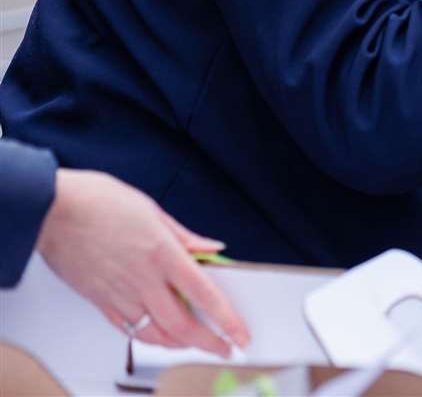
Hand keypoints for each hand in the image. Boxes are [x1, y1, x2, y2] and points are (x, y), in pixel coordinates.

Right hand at [36, 169, 249, 355]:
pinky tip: (157, 335)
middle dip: (208, 342)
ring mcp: (118, 294)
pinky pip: (126, 328)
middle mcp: (142, 279)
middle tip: (224, 348)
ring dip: (178, 344)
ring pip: (154, 333)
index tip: (240, 332)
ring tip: (195, 344)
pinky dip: (146, 337)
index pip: (204, 294)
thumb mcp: (153, 210)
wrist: (52, 209)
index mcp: (162, 254)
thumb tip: (212, 250)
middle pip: (181, 324)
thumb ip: (185, 237)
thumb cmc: (98, 202)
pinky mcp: (98, 300)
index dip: (227, 319)